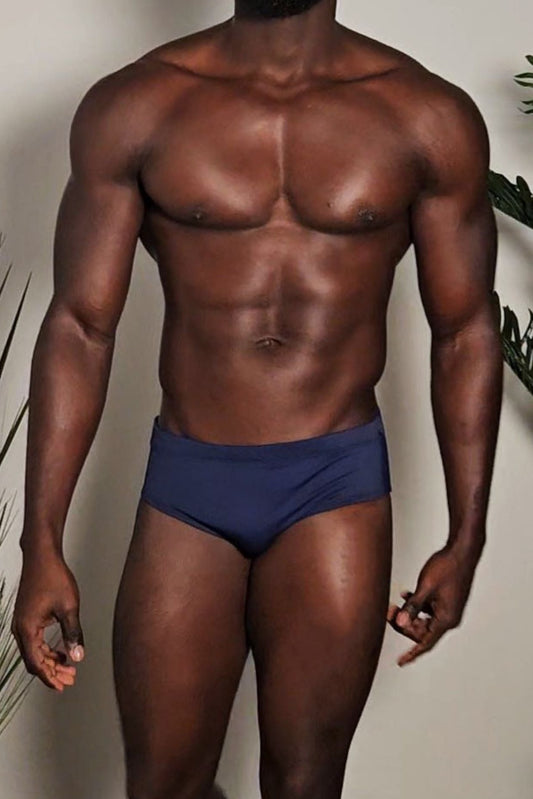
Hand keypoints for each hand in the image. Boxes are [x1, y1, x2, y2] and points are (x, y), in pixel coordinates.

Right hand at [11, 553, 84, 690]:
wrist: (42, 556)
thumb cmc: (53, 577)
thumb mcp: (68, 608)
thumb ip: (73, 634)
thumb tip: (77, 656)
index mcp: (27, 629)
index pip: (36, 663)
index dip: (49, 677)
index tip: (62, 686)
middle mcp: (20, 628)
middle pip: (34, 660)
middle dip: (52, 671)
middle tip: (70, 679)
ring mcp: (22, 622)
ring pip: (34, 651)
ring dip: (50, 660)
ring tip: (69, 668)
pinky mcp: (27, 616)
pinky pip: (34, 640)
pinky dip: (47, 649)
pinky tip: (61, 650)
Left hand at [387, 543, 478, 666]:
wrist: (462, 551)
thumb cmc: (447, 567)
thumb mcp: (425, 587)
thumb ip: (412, 606)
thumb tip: (400, 622)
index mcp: (446, 619)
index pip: (426, 642)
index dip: (412, 653)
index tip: (401, 662)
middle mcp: (449, 617)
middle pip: (422, 631)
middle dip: (404, 624)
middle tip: (389, 613)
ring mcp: (448, 609)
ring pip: (424, 620)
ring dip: (408, 613)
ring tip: (394, 604)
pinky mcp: (446, 600)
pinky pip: (428, 610)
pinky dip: (416, 605)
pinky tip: (406, 594)